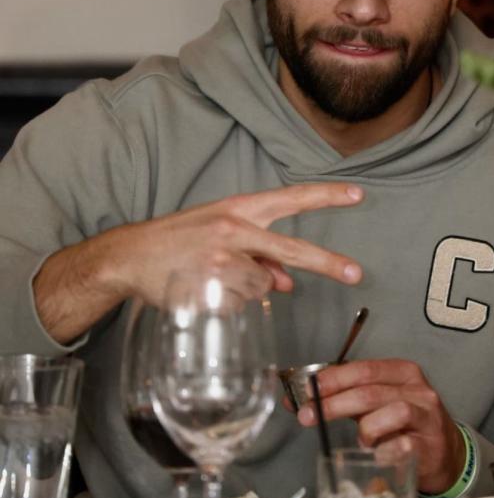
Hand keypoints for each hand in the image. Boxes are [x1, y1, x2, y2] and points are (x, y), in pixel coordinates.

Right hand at [34, 182, 363, 343]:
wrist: (130, 256)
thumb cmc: (180, 241)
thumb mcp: (221, 234)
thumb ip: (258, 253)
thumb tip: (288, 282)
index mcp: (239, 208)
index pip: (291, 198)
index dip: (327, 196)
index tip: (358, 194)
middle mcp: (234, 229)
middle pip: (293, 250)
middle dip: (328, 263)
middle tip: (355, 274)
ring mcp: (223, 259)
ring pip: (263, 285)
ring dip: (249, 289)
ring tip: (216, 279)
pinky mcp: (211, 286)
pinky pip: (240, 304)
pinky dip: (231, 304)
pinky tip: (207, 291)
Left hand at [296, 360, 464, 493]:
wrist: (445, 453)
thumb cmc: (405, 425)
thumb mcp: (377, 405)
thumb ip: (343, 399)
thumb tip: (298, 402)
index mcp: (402, 372)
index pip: (364, 369)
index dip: (333, 379)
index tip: (307, 391)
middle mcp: (418, 390)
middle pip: (371, 391)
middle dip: (334, 403)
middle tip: (308, 416)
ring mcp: (426, 417)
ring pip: (393, 412)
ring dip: (367, 428)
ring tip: (362, 441)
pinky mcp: (430, 445)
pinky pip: (402, 446)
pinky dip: (383, 452)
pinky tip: (377, 455)